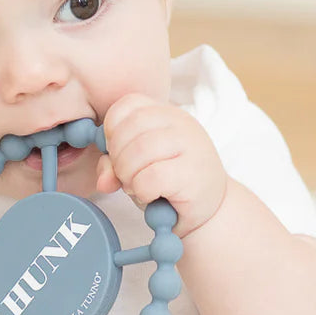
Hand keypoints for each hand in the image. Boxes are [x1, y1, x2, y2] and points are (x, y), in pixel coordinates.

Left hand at [95, 94, 227, 237]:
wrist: (212, 209)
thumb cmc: (171, 184)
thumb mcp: (137, 167)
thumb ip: (114, 164)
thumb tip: (103, 181)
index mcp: (166, 113)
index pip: (127, 105)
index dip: (112, 130)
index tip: (116, 153)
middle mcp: (181, 122)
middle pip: (130, 127)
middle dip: (117, 157)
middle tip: (125, 177)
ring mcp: (190, 144)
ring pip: (139, 150)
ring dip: (128, 175)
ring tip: (137, 187)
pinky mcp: (192, 173)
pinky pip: (151, 177)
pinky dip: (142, 191)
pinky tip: (151, 195)